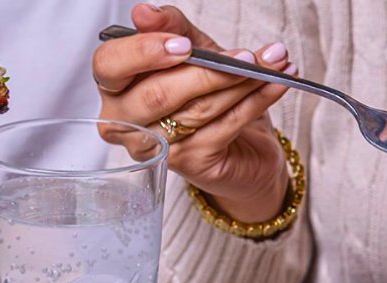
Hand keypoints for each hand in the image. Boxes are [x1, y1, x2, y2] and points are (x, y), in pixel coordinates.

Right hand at [94, 3, 295, 222]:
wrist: (242, 145)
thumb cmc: (207, 94)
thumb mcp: (193, 50)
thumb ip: (172, 29)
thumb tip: (144, 12)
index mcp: (116, 87)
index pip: (110, 65)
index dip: (144, 53)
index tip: (182, 44)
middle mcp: (126, 122)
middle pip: (158, 93)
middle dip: (207, 71)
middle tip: (245, 55)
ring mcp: (156, 148)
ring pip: (198, 109)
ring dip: (240, 82)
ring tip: (271, 63)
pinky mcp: (191, 164)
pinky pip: (225, 126)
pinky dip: (256, 101)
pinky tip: (276, 83)